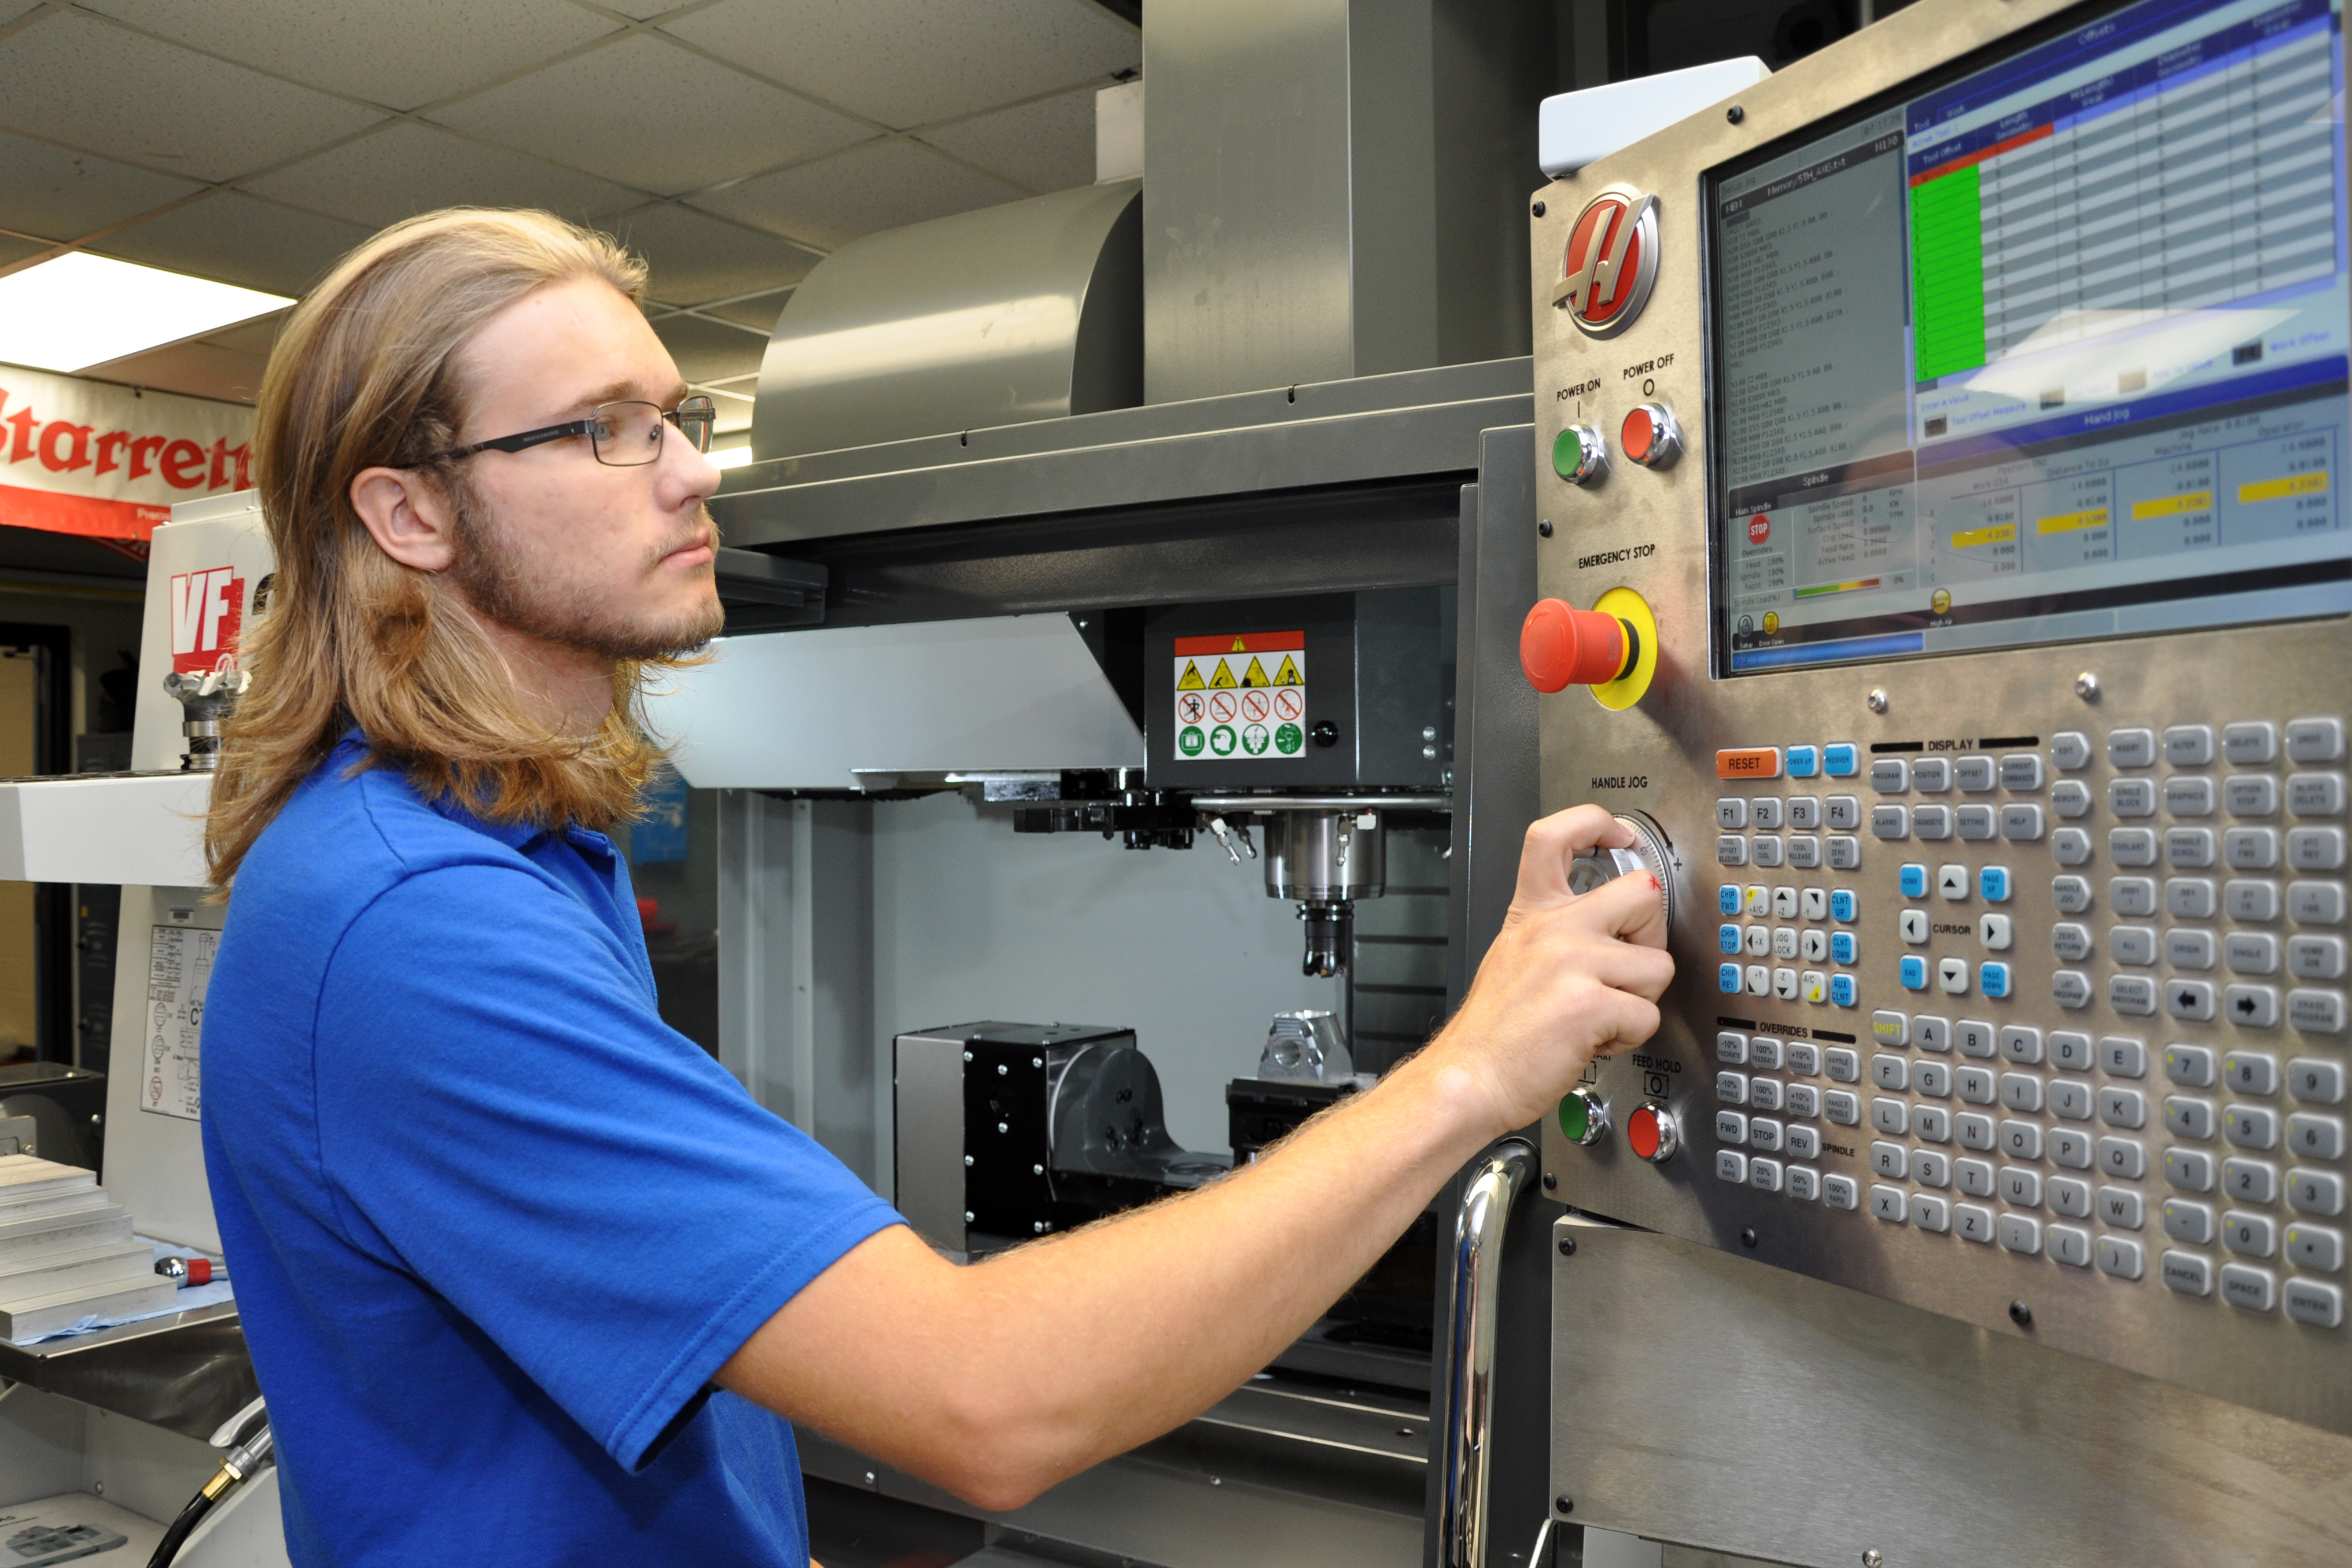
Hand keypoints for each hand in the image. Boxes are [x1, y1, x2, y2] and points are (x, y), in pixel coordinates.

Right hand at [1421, 804, 1674, 1134]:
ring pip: (1658, 965)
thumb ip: (1555, 928)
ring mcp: (1572, 962)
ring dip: (1640, 999)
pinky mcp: (1590, 1003)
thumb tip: (1612, 923)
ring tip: (1601, 1014)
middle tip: (1626, 963)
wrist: (1469, 1077)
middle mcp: (1553, 928)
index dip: (1596, 822)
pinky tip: (1595, 1039)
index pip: (1556, 834)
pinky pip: (1648, 1016)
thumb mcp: (1512, 953)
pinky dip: (1628, 1037)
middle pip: (1644, 891)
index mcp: (1532, 912)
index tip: (1619, 835)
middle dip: (1651, 934)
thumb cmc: (1493, 1030)